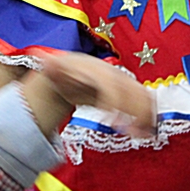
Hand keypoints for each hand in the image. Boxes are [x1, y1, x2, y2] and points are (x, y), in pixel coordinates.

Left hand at [39, 52, 155, 137]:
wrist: (76, 68)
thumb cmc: (65, 72)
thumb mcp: (56, 69)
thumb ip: (50, 65)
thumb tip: (42, 56)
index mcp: (97, 70)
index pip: (110, 85)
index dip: (114, 104)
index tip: (115, 125)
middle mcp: (113, 73)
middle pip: (129, 90)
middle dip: (135, 111)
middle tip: (136, 134)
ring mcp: (122, 79)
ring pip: (139, 93)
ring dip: (145, 113)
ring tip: (146, 134)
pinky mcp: (128, 88)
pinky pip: (142, 98)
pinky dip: (147, 113)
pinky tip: (147, 129)